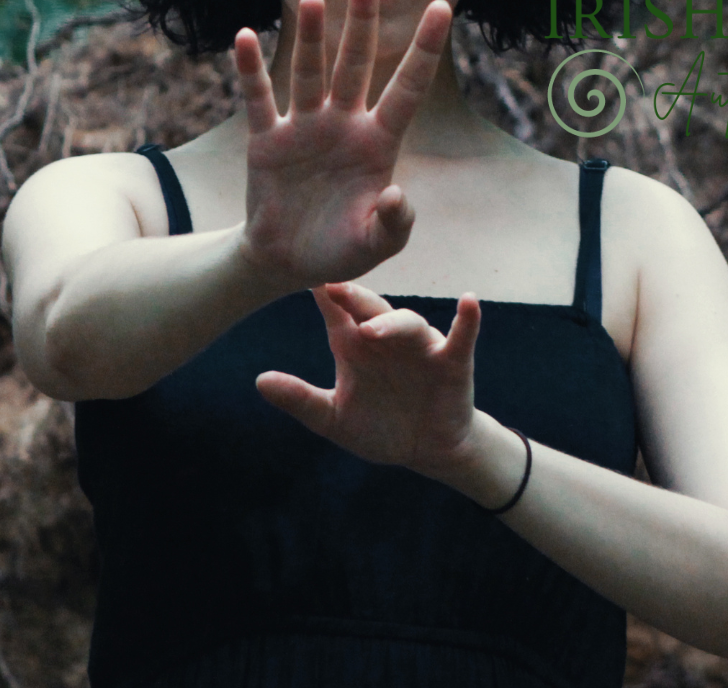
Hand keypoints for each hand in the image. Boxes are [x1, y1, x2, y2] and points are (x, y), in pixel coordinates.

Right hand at [233, 0, 451, 289]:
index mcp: (379, 144)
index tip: (444, 6)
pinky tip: (246, 36)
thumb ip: (394, 224)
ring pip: (309, 71)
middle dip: (363, 18)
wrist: (287, 263)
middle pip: (356, 61)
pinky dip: (251, 70)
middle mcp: (343, 124)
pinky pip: (260, 99)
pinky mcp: (267, 141)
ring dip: (310, 36)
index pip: (408, 88)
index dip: (425, 49)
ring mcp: (305, 128)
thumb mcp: (376, 246)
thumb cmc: (340, 251)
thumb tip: (396, 195)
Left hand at [255, 281, 486, 476]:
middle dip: (353, 297)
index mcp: (354, 345)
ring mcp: (421, 347)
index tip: (302, 277)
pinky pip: (461, 336)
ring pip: (408, 324)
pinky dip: (467, 320)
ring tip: (371, 330)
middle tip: (333, 288)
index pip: (336, 313)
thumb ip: (300, 399)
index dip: (323, 296)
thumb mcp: (333, 419)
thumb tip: (258, 381)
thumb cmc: (378, 427)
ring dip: (392, 323)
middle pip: (369, 310)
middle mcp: (386, 339)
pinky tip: (469, 301)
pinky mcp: (452, 362)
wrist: (425, 450)